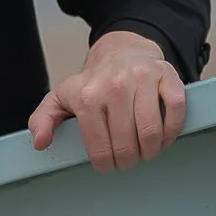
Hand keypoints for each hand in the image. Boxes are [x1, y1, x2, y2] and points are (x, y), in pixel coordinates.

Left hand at [28, 32, 185, 173]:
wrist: (121, 50)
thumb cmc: (92, 82)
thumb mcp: (60, 98)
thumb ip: (43, 120)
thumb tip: (41, 142)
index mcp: (87, 96)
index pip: (99, 146)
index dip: (105, 163)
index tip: (108, 165)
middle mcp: (115, 85)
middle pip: (127, 143)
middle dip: (127, 160)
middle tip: (127, 161)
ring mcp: (143, 78)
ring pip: (151, 131)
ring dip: (150, 151)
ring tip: (145, 152)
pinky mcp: (166, 75)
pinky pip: (175, 110)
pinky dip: (172, 130)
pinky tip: (163, 136)